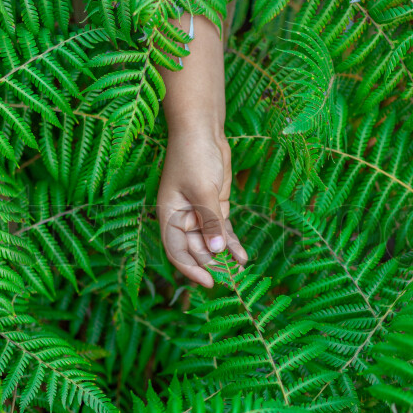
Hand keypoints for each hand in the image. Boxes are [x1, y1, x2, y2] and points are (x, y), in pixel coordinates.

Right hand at [157, 124, 246, 287]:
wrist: (203, 130)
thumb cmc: (194, 156)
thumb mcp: (203, 190)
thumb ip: (210, 221)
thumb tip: (217, 251)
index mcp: (169, 216)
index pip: (177, 251)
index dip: (192, 269)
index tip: (209, 282)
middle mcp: (183, 219)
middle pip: (197, 250)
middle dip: (213, 264)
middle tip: (233, 278)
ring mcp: (200, 213)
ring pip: (212, 243)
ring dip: (225, 257)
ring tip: (241, 272)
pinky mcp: (215, 206)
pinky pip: (223, 231)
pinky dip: (232, 243)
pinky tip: (243, 257)